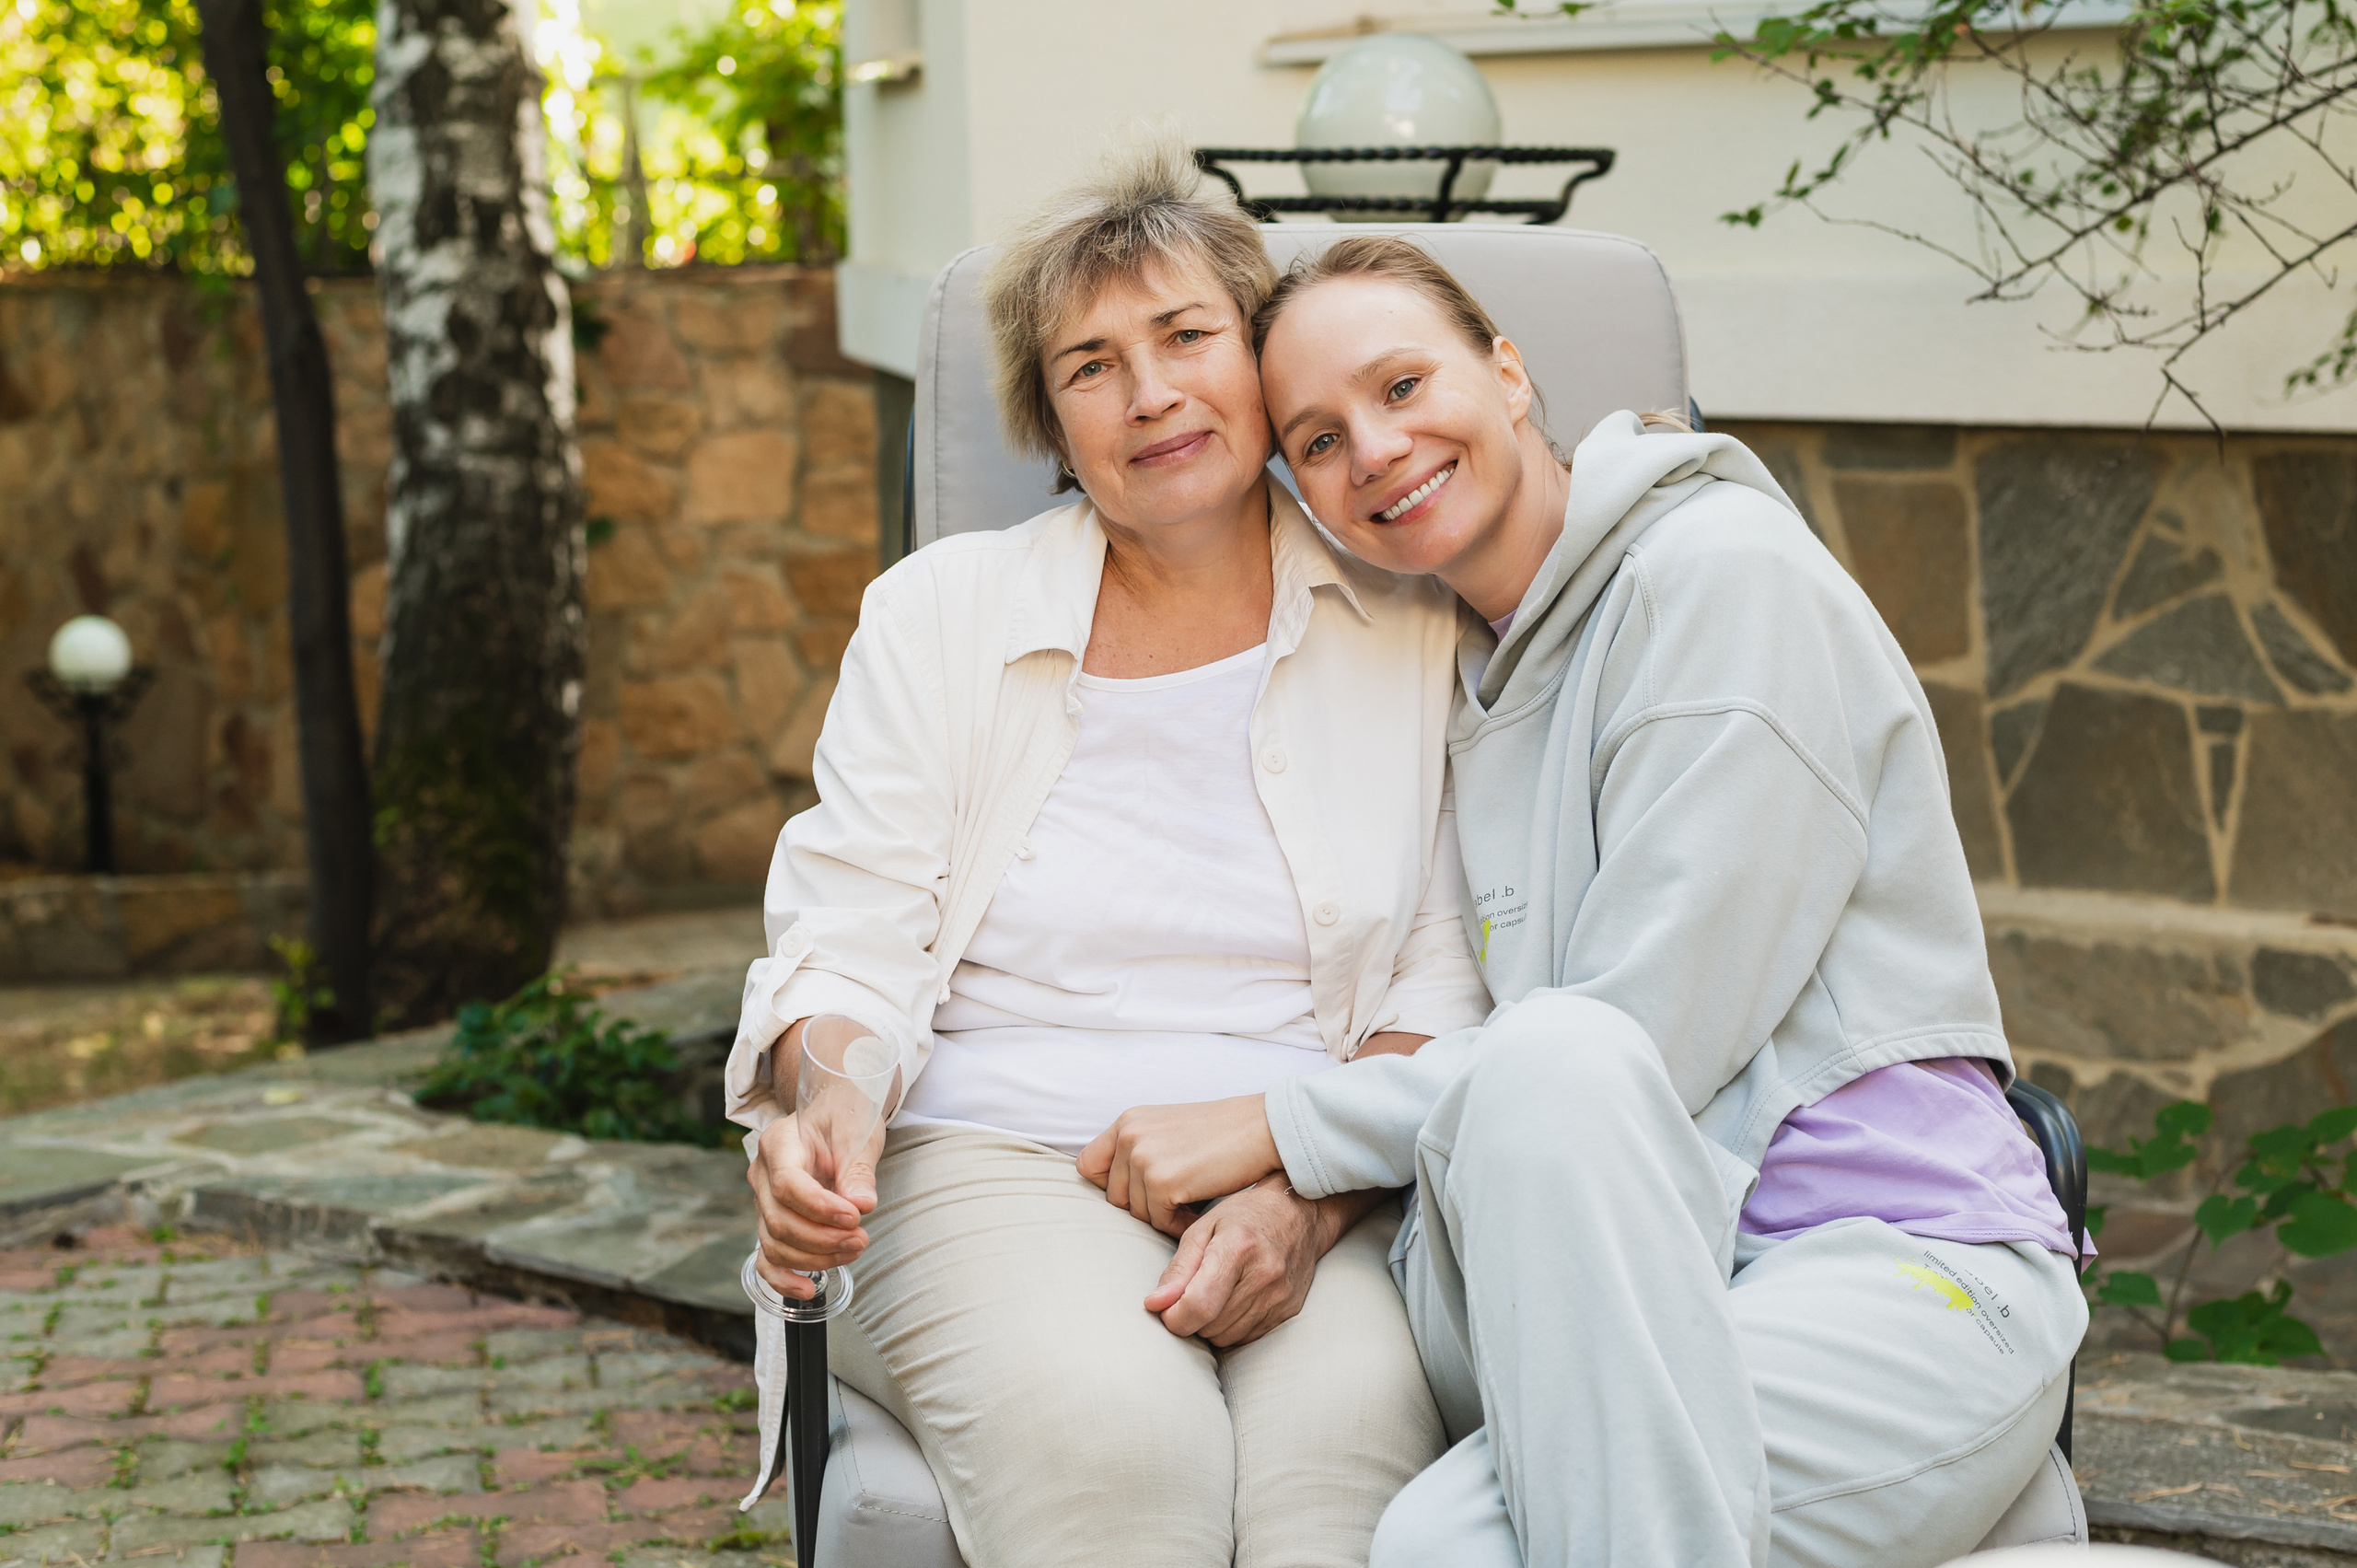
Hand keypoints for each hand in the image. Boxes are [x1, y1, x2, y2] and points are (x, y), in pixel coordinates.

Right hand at [748, 1108, 884, 1300]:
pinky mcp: (772, 1221)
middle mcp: (762, 1174)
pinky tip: (808, 1290)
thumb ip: (858, 1170)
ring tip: (853, 1250)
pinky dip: (783, 1279)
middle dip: (822, 1239)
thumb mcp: (858, 1133)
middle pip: (779, 1220)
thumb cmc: (845, 1117)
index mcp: (779, 1144)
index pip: (787, 1185)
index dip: (819, 1208)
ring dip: (814, 1258)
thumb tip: (862, 1205)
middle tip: (861, 1239)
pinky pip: (766, 1258)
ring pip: (774, 1243)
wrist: (834, 1112)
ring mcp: (763, 1201)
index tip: (854, 1217)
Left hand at [1077, 1095, 1282, 1235]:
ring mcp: (1143, 1158)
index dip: (1113, 1186)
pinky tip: (1200, 1211)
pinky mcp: (1161, 1181)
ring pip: (1138, 1214)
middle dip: (1146, 1207)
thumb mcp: (1169, 1129)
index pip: (1089, 1166)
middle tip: (1179, 1202)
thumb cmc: (1224, 1132)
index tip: (1143, 1193)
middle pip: (1115, 1198)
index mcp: (1128, 1121)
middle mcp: (1129, 1136)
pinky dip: (1180, 1225)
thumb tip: (1118, 1189)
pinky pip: (1159, 1223)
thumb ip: (1140, 1149)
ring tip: (1193, 1204)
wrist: (1263, 1128)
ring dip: (1165, 1217)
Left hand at [1144, 1180, 1322, 1345]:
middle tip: (1191, 1294)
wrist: (1300, 1213)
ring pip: (1226, 1336)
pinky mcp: (1289, 1310)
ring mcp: (1280, 1296)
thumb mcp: (1203, 1229)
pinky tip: (1234, 1301)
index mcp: (1237, 1248)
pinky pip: (1246, 1337)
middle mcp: (1264, 1275)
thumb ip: (1178, 1269)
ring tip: (1214, 1294)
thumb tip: (1155, 1305)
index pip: (1199, 1304)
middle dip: (1190, 1317)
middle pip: (1209, 1325)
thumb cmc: (1244, 1216)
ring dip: (1210, 1325)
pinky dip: (1232, 1326)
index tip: (1164, 1310)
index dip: (1174, 1317)